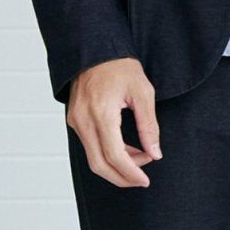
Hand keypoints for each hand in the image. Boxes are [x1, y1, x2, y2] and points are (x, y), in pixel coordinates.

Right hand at [66, 57, 161, 187]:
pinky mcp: (75, 120)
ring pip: (93, 158)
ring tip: (140, 157)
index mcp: (101, 113)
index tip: (145, 180)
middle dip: (122, 177)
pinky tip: (127, 149)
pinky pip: (90, 146)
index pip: (114, 155)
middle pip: (99, 165)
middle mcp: (83, 120)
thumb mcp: (143, 92)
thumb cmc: (119, 66)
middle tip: (142, 179)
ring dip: (117, 165)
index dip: (131, 172)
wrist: (94, 49)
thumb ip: (149, 126)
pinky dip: (108, 154)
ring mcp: (76, 121)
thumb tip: (155, 153)